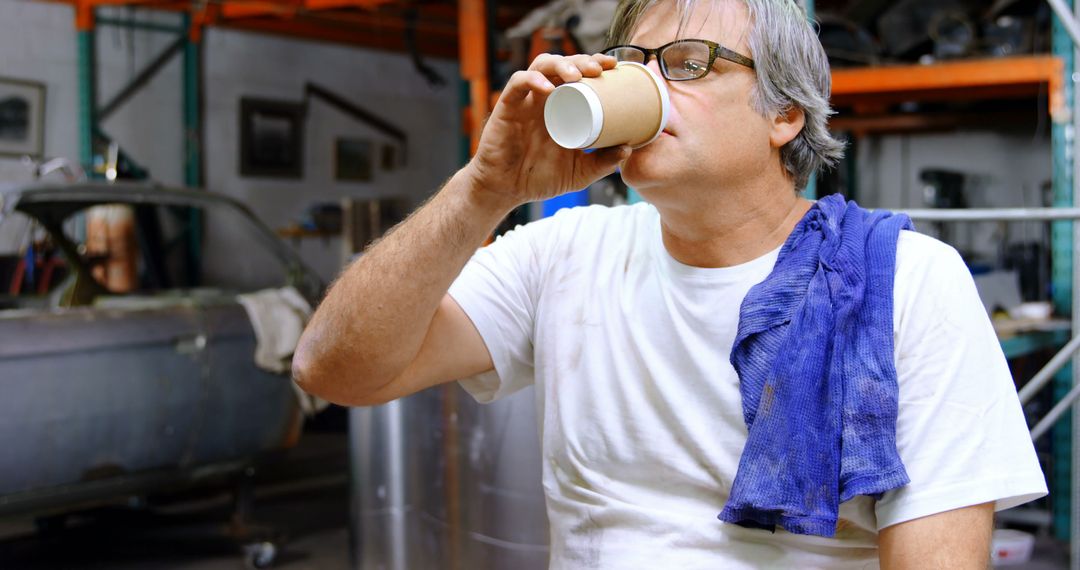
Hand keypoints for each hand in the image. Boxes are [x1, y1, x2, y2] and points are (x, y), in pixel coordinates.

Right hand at [462, 53, 632, 209]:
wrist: (507, 191)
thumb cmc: (540, 178)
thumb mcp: (578, 173)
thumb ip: (602, 164)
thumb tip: (628, 149)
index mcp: (562, 106)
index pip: (579, 74)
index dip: (595, 64)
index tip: (613, 66)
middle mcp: (545, 98)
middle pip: (563, 64)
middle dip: (582, 60)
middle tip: (599, 69)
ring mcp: (526, 100)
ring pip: (541, 65)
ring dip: (561, 64)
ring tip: (577, 75)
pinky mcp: (507, 107)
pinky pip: (518, 83)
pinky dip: (532, 80)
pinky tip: (547, 88)